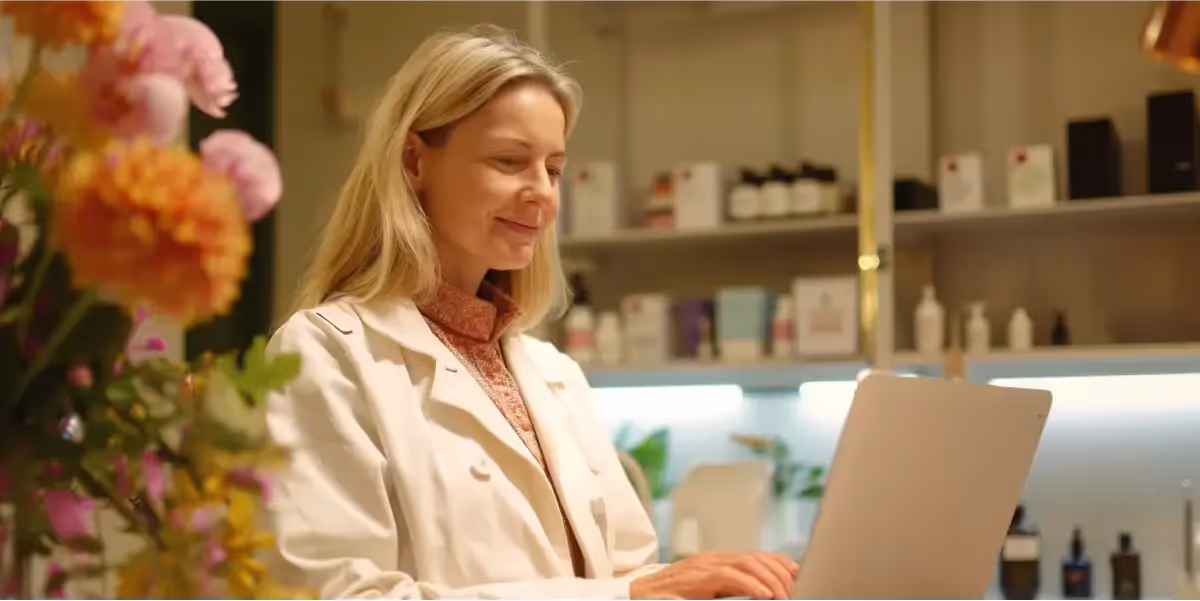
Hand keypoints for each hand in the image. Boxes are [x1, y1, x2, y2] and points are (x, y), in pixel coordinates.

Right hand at [630, 550, 799, 599]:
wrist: (637, 596)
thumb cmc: (672, 598)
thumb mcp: (707, 592)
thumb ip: (730, 589)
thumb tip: (760, 595)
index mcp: (719, 560)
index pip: (759, 555)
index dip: (782, 564)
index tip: (800, 576)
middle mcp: (714, 559)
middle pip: (758, 558)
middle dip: (782, 574)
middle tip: (797, 591)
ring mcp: (704, 566)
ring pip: (748, 564)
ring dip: (771, 580)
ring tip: (785, 596)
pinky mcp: (696, 578)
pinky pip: (729, 577)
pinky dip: (751, 586)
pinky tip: (764, 596)